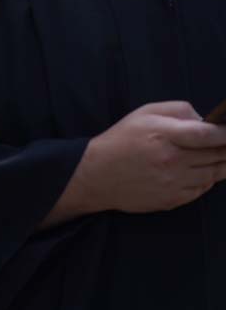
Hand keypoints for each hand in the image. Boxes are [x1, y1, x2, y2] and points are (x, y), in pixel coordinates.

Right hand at [71, 101, 225, 216]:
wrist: (96, 175)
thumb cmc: (120, 141)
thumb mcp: (144, 114)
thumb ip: (178, 110)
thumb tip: (206, 120)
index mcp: (164, 135)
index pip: (207, 134)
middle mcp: (171, 160)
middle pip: (217, 155)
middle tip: (225, 144)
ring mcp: (174, 182)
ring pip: (214, 173)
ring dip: (221, 164)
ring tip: (217, 156)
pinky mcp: (173, 199)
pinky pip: (203, 189)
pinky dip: (207, 180)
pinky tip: (198, 171)